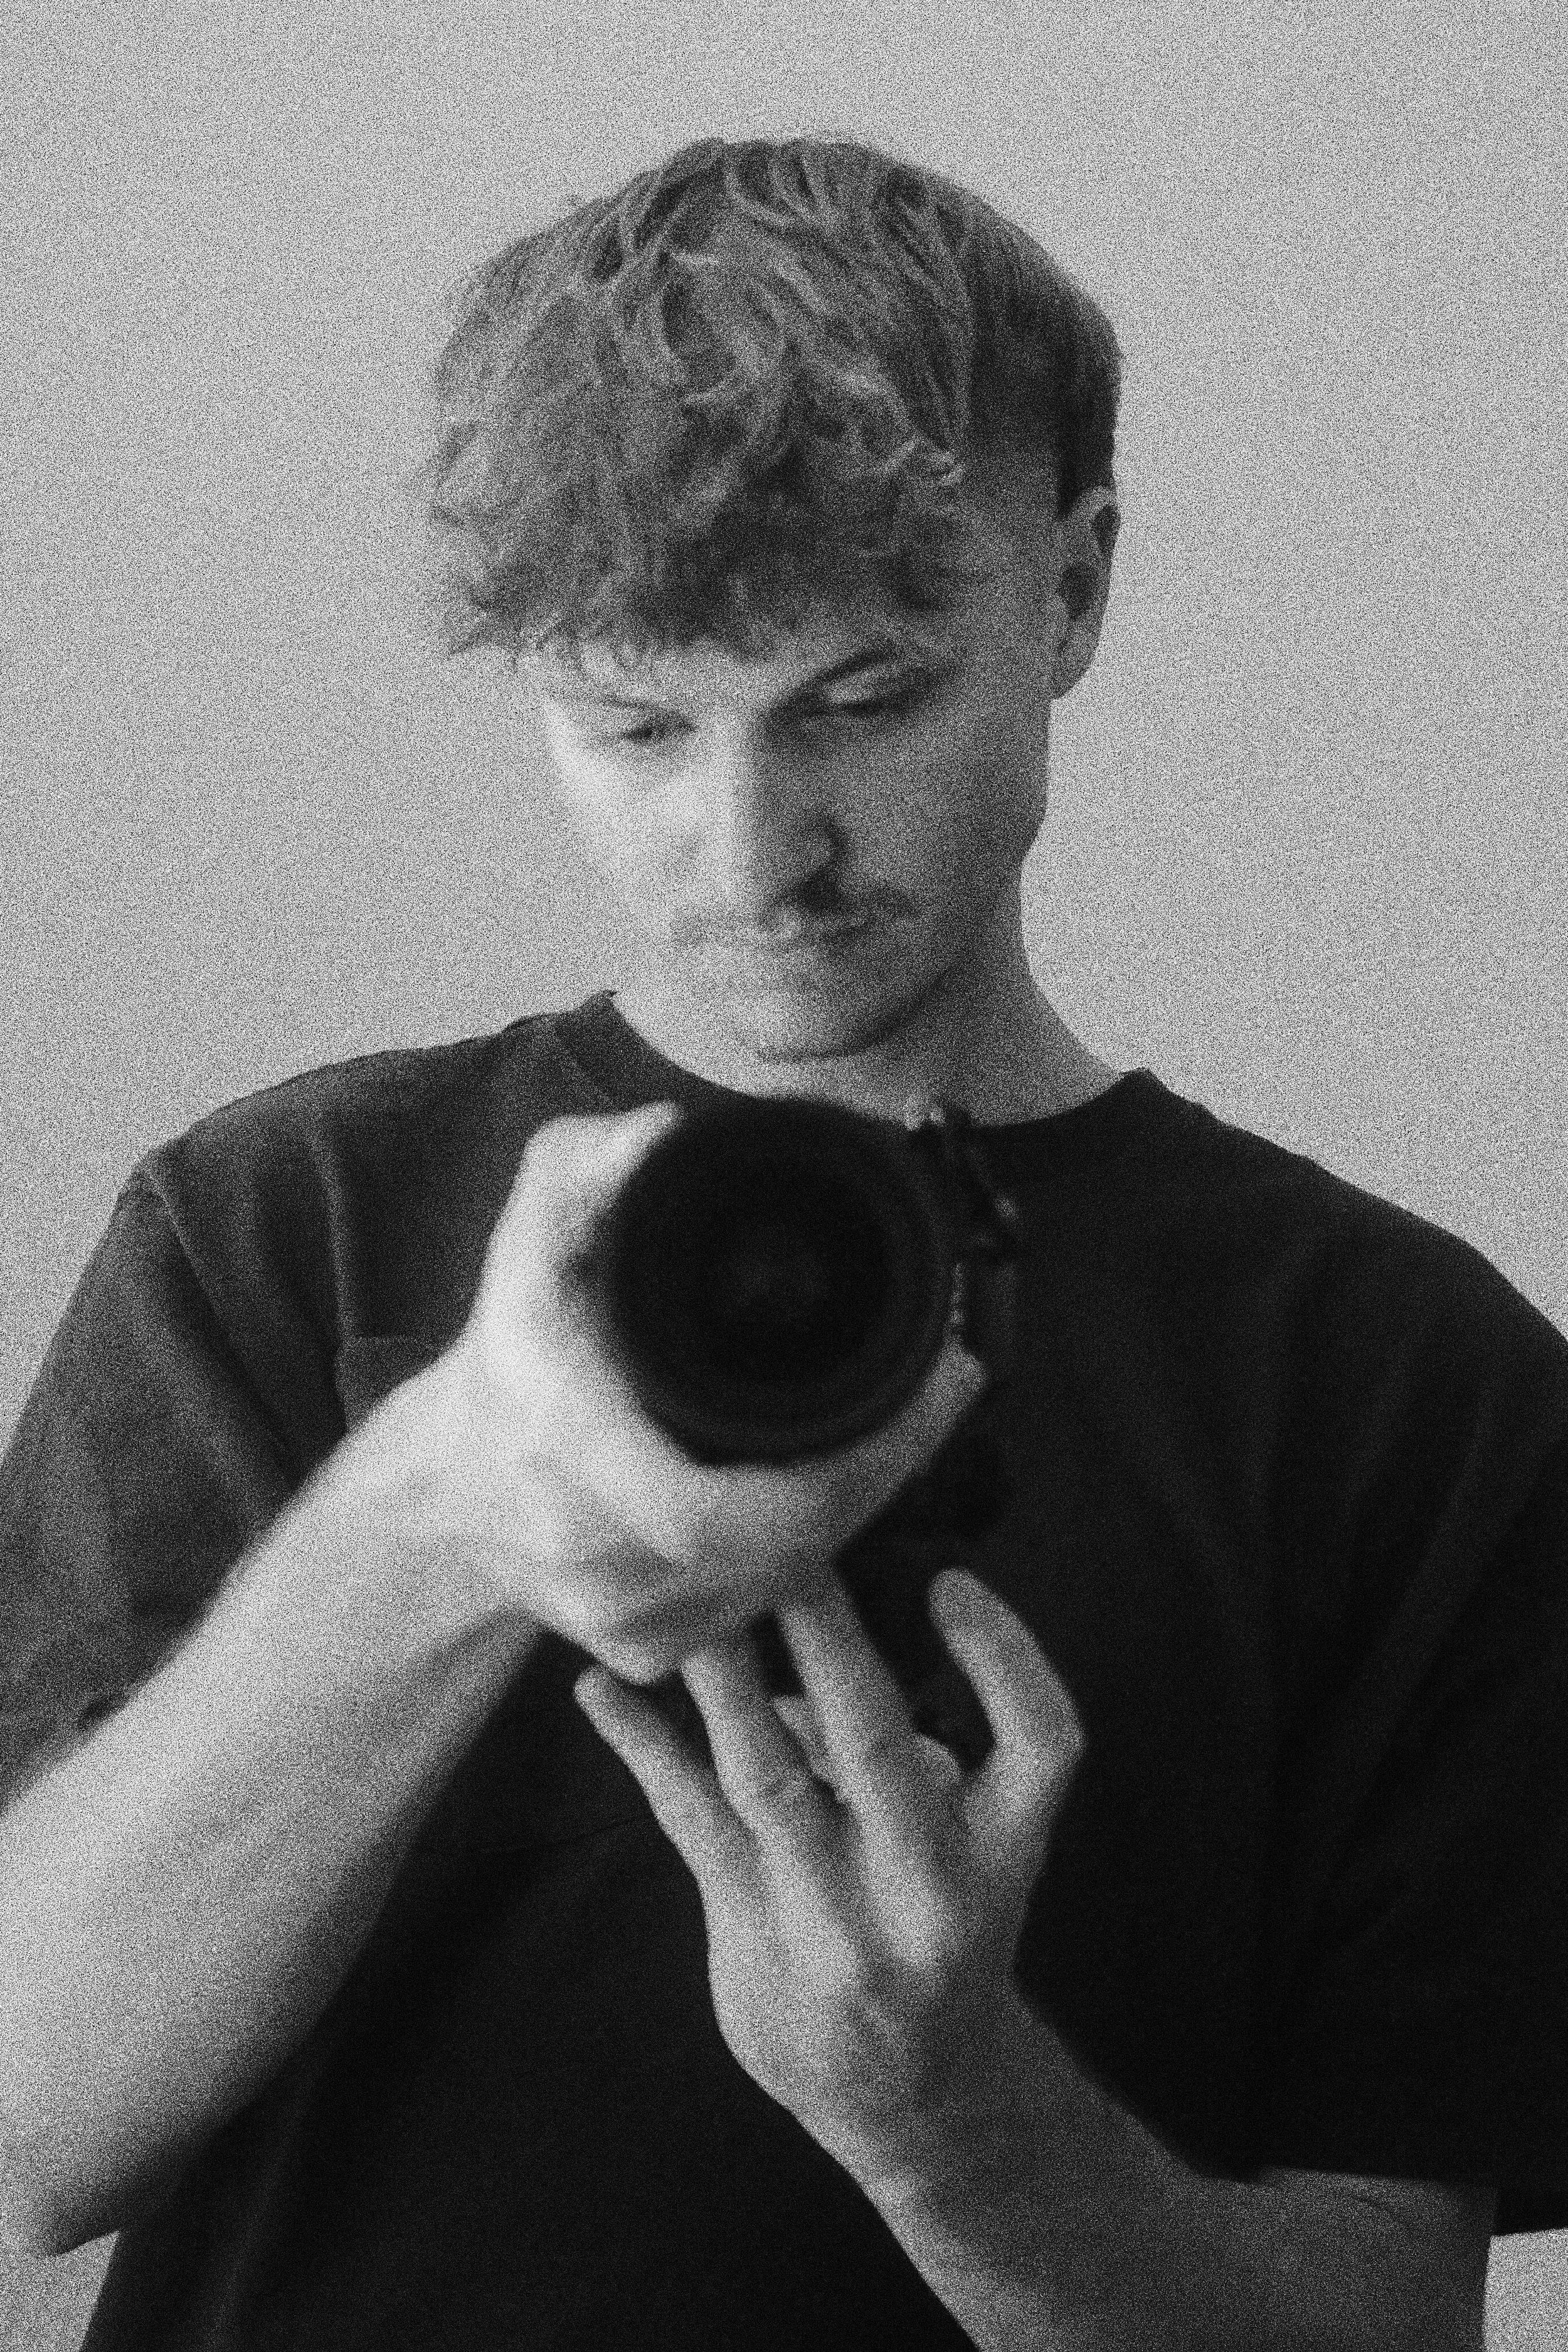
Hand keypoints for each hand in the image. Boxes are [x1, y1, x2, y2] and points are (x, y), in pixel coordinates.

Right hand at [434, 1106, 989, 1680]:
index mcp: (562, 1436)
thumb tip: (665, 1133)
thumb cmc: (509, 1342)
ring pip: (786, 1578)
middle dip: (885, 1471)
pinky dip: (811, 1551)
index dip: (855, 1461)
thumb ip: (589, 1161)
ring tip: (907, 1430)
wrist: (444, 1488)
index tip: (934, 1385)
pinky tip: (837, 1493)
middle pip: (785, 1542)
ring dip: (859, 1507)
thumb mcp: (535, 1226)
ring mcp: (617, 1613)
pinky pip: (762, 1607)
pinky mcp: (643, 1649)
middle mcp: (586, 1542)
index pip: (726, 1503)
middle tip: (945, 1396)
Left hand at [574, 1564, 1081, 2188]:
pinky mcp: (753, 1936)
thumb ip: (895, 1747)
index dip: (1006, 1657)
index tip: (950, 1580)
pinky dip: (644, 1745)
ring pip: (767, 1776)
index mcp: (1004, 1853)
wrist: (912, 2092)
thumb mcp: (964, 1842)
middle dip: (826, 1637)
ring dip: (721, 1677)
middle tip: (781, 1544)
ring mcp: (833, 1920)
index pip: (1042, 1744)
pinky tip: (598, 1688)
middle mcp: (924, 1888)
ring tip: (682, 1595)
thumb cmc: (938, 1922)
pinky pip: (688, 1820)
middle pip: (878, 1745)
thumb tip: (788, 1635)